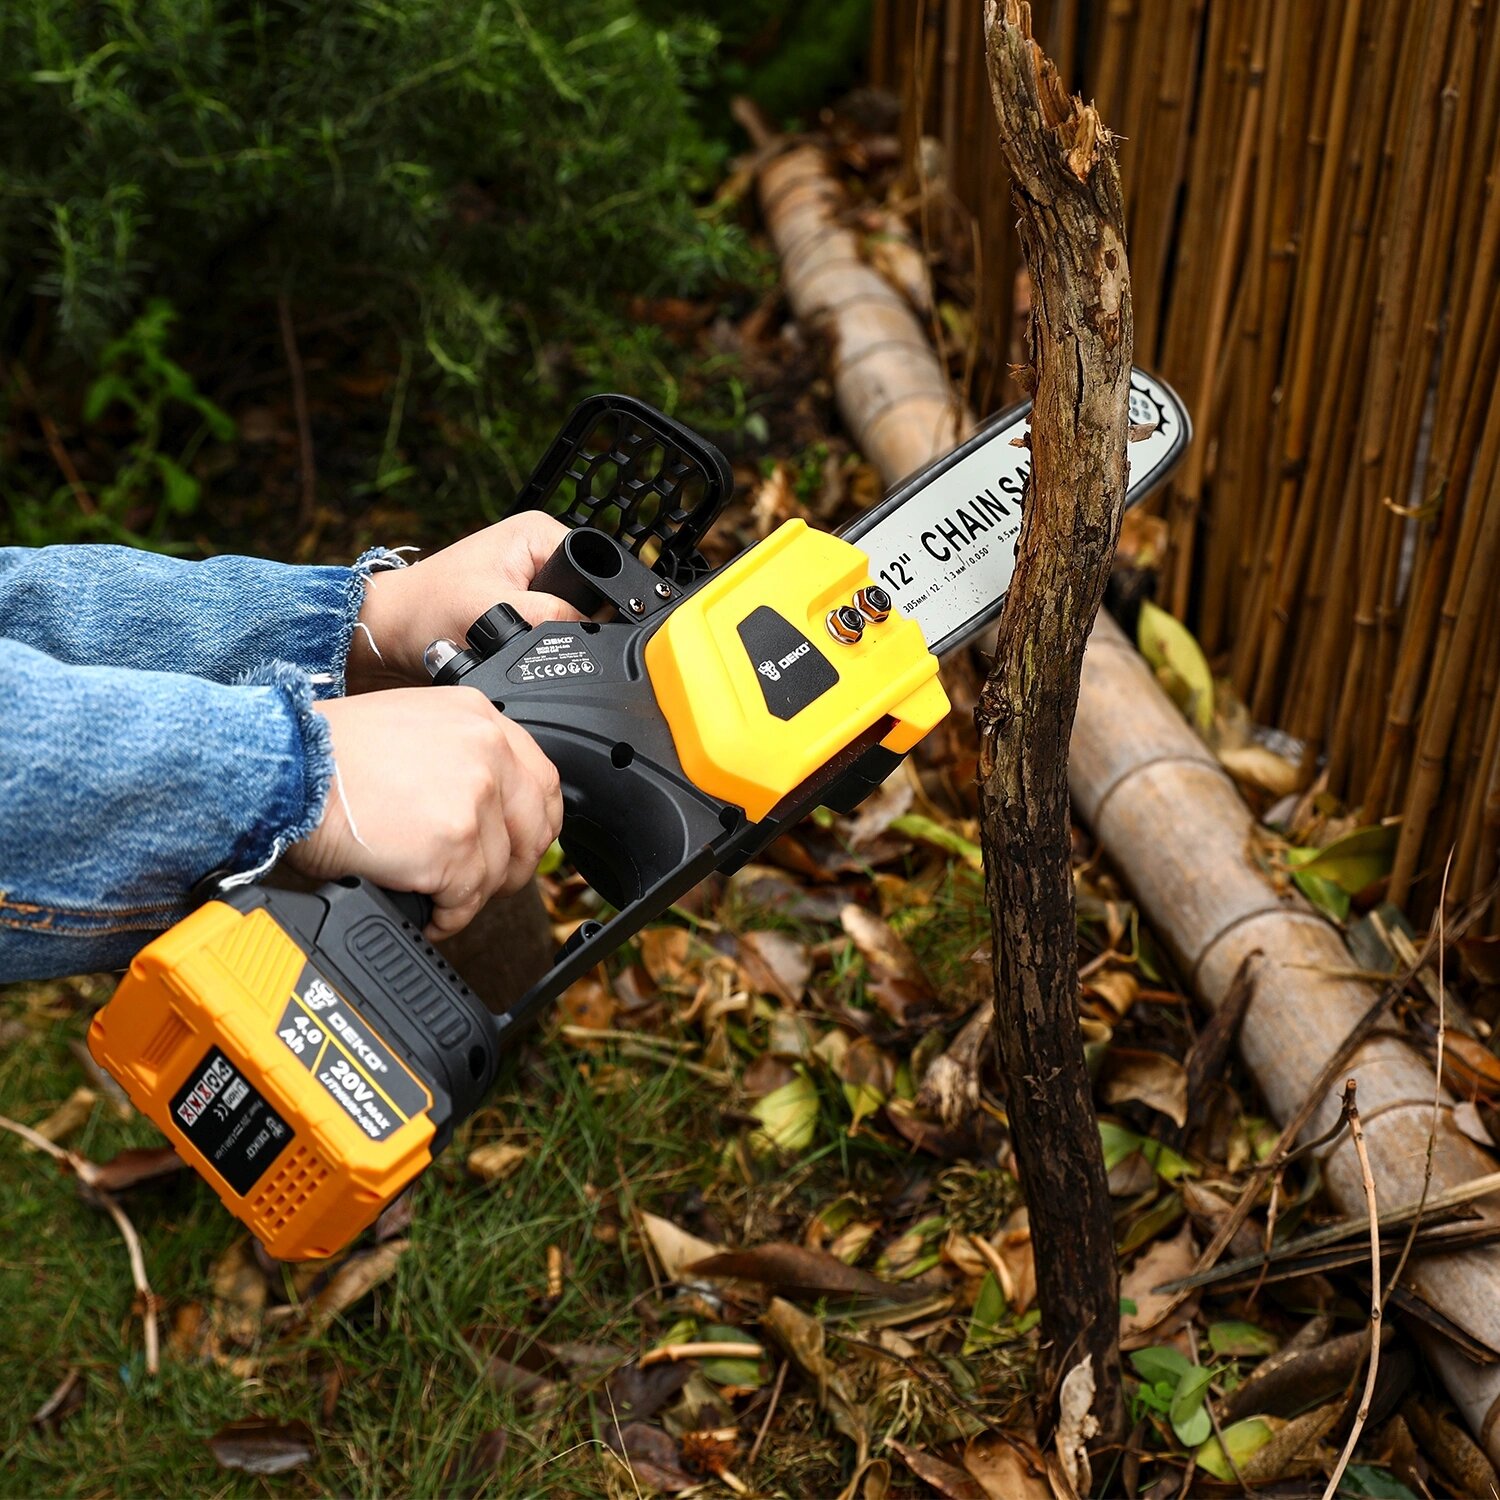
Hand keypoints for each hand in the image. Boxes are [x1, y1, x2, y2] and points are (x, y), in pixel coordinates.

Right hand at [285, 688, 561, 940]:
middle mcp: (487, 751)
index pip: (542, 780)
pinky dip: (446, 916)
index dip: (535, 824)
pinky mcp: (454, 844)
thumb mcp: (410, 726)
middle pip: (534, 829)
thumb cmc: (325, 753)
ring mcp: (474, 797)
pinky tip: (424, 910)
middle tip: (479, 883)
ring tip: (434, 895)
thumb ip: (457, 755)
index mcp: (478, 718)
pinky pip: (466, 899)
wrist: (284, 768)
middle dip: (511, 866)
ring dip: (467, 894)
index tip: (519, 846)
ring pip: (497, 870)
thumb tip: (481, 803)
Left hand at [348, 511, 581, 691]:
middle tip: (523, 631)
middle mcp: (537, 552)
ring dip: (544, 635)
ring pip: (567, 618)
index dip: (591, 604)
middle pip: (583, 597)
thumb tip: (594, 636)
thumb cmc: (425, 611)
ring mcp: (528, 580)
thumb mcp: (497, 611)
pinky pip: (546, 629)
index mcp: (538, 533)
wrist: (389, 635)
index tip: (563, 625)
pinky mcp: (518, 606)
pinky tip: (508, 645)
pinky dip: (532, 643)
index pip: (594, 568)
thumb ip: (552, 618)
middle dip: (565, 622)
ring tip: (509, 637)